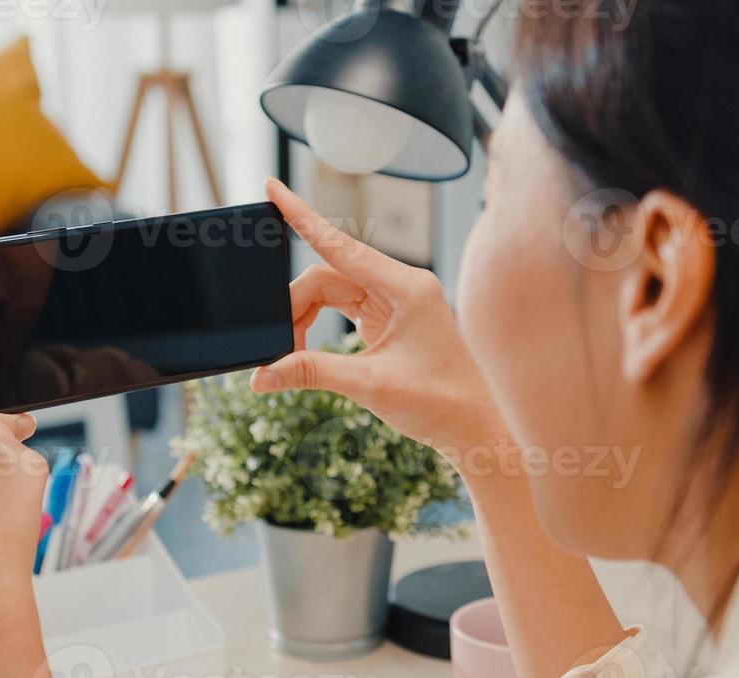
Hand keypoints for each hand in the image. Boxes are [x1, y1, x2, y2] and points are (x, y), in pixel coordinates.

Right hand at [254, 177, 507, 461]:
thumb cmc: (440, 404)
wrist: (475, 428)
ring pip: (332, 292)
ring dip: (306, 319)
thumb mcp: (368, 386)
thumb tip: (262, 377)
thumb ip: (311, 373)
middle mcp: (402, 284)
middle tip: (279, 351)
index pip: (340, 245)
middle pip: (328, 274)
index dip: (300, 216)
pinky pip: (344, 307)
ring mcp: (397, 300)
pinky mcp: (391, 318)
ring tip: (294, 358)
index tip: (272, 188)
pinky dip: (320, 326)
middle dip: (296, 308)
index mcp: (406, 287)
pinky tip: (308, 348)